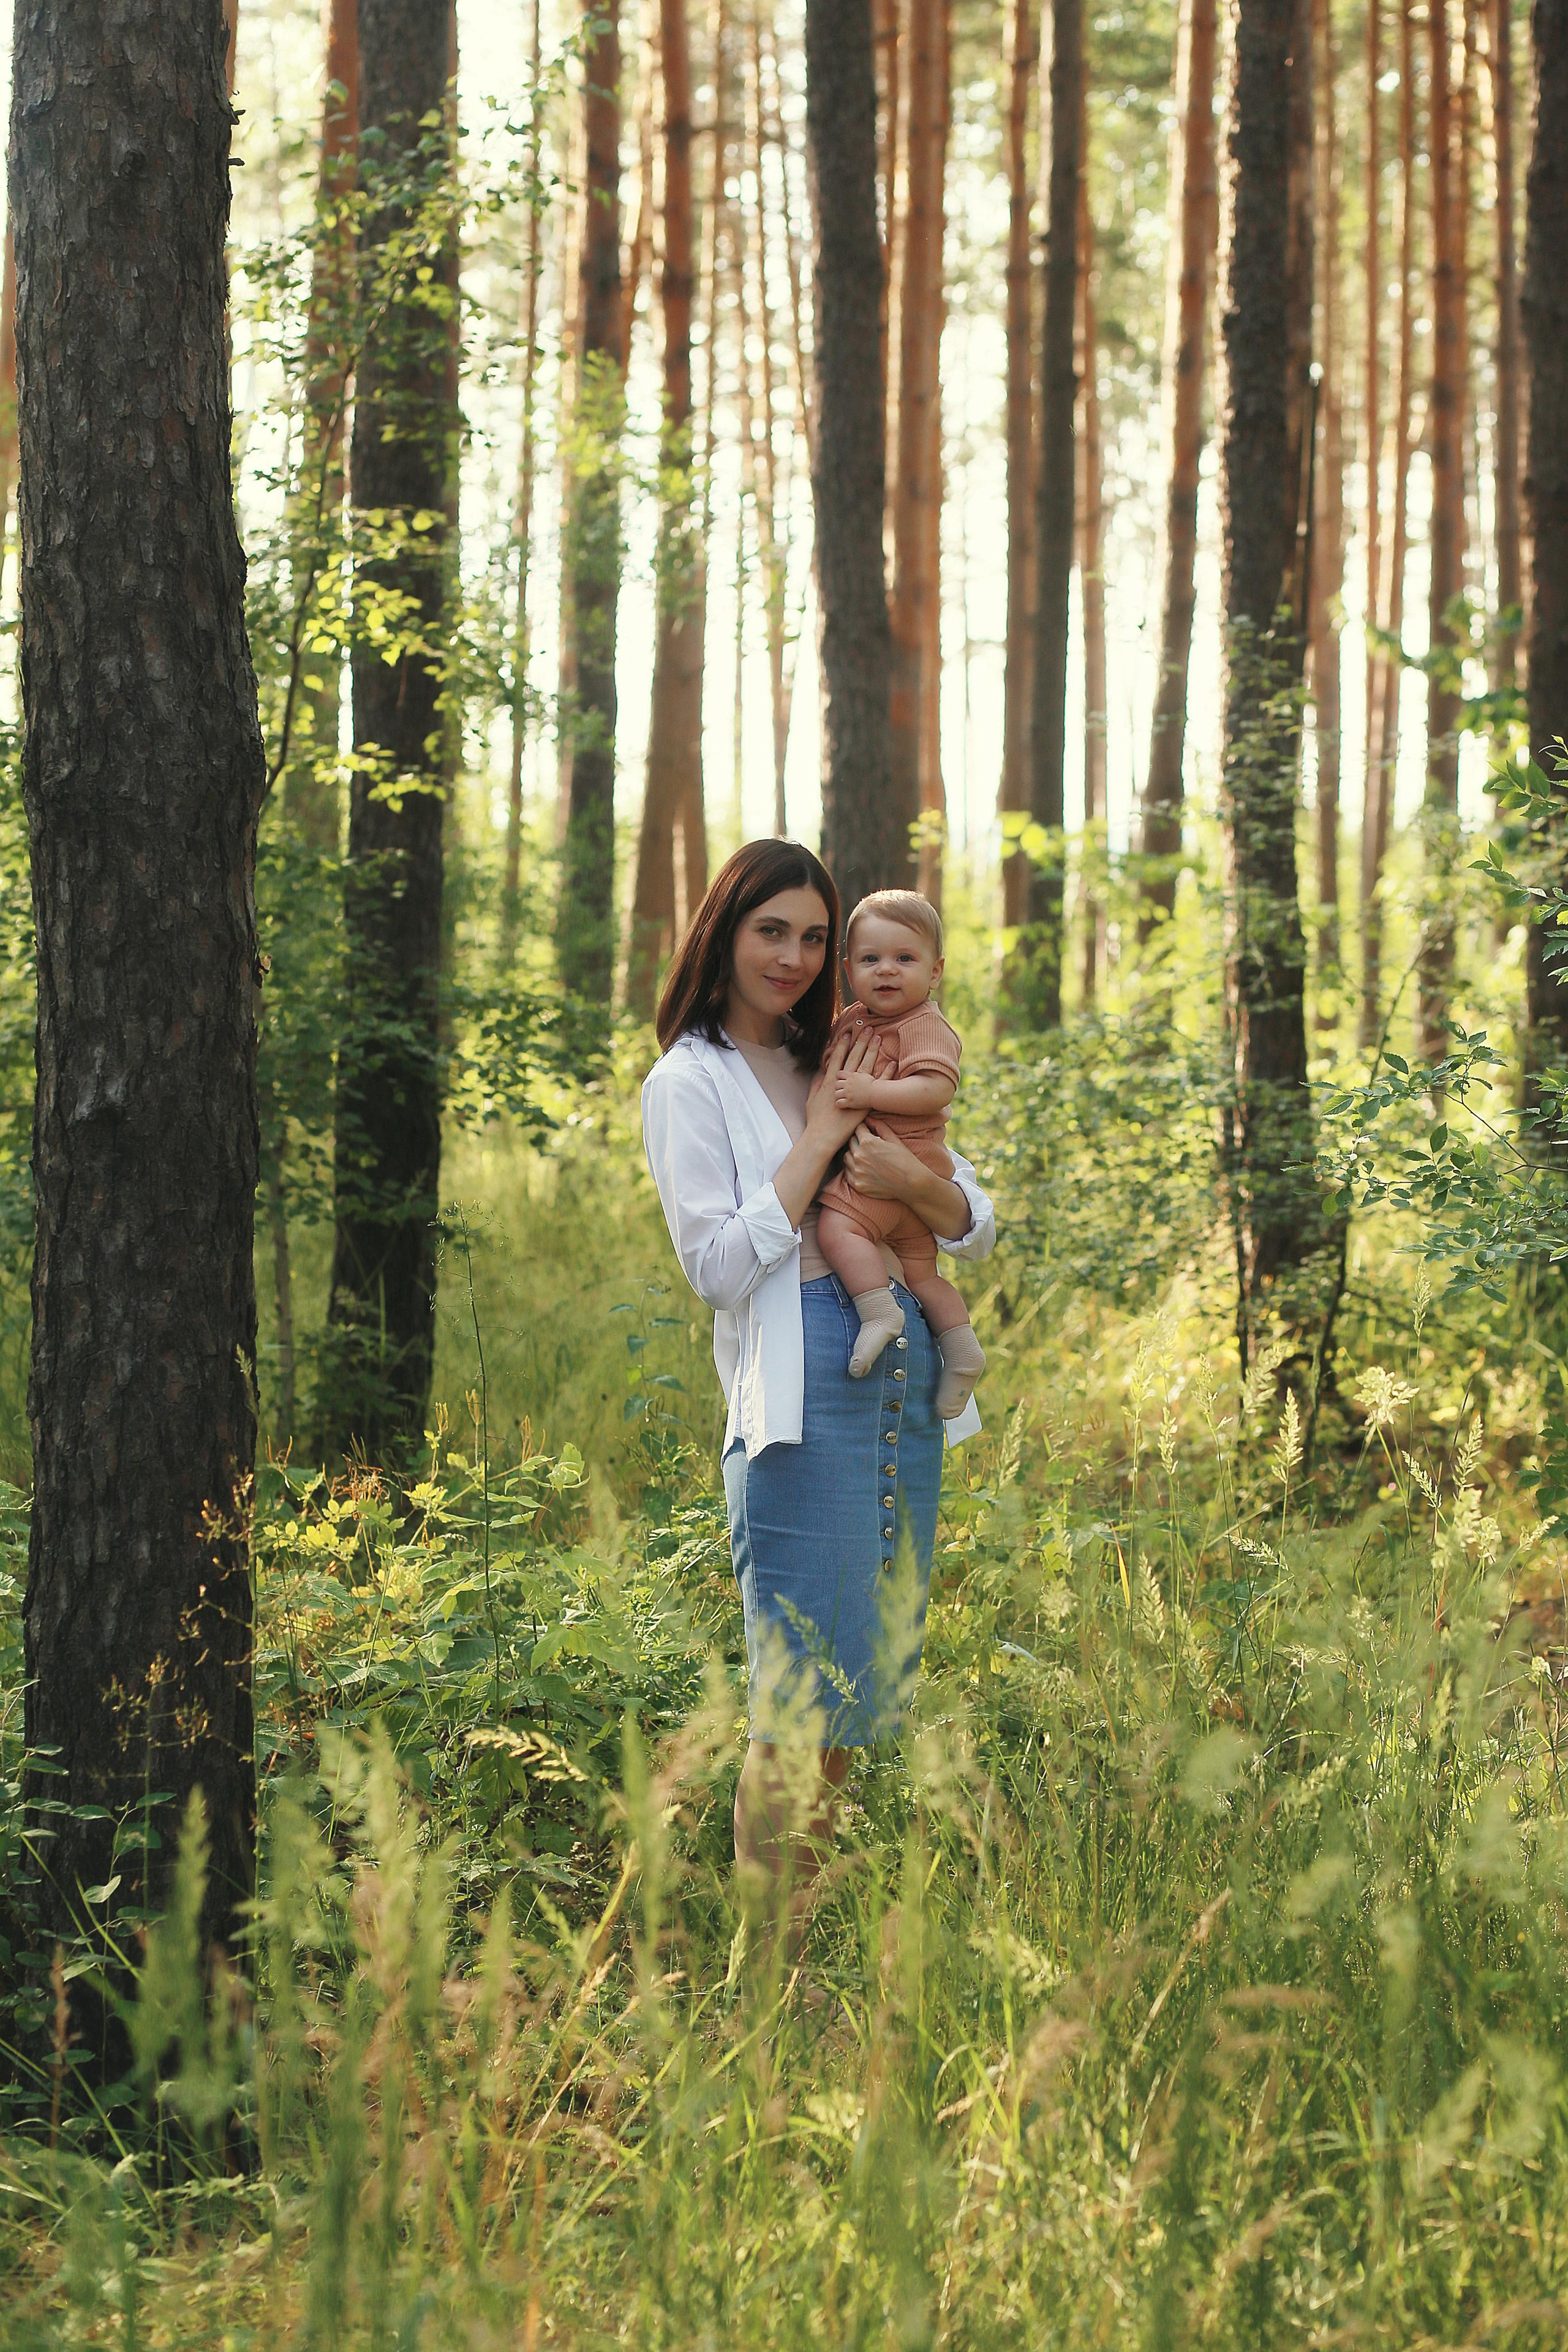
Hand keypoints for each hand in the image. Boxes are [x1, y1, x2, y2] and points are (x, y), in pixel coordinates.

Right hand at [805, 1027, 879, 1150]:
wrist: (823, 1136)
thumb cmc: (816, 1119)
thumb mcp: (812, 1098)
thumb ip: (817, 1083)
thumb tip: (821, 1071)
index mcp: (829, 1080)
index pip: (837, 1057)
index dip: (842, 1044)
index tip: (847, 1033)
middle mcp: (843, 1083)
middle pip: (854, 1057)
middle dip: (860, 1041)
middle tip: (867, 1028)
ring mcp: (855, 1091)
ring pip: (866, 1066)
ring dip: (872, 1051)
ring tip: (879, 1038)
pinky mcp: (865, 1102)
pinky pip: (878, 1085)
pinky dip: (885, 1073)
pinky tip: (892, 1063)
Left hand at [832, 1069, 876, 1111]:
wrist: (877, 1093)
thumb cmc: (874, 1085)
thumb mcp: (865, 1076)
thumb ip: (858, 1075)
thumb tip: (859, 1073)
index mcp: (852, 1076)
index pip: (839, 1074)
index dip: (839, 1078)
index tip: (843, 1081)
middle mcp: (848, 1084)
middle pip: (836, 1084)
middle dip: (838, 1088)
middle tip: (843, 1092)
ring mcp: (848, 1093)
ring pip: (836, 1094)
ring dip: (838, 1096)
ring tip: (843, 1098)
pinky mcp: (850, 1102)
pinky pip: (838, 1103)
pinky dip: (839, 1104)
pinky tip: (844, 1104)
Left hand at [842, 1124, 971, 1238]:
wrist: (912, 1183)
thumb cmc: (905, 1159)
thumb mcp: (894, 1139)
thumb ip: (879, 1126)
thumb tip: (868, 1118)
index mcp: (868, 1142)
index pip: (857, 1129)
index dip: (863, 1129)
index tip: (867, 1132)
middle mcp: (859, 1156)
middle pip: (850, 1142)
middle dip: (857, 1141)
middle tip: (867, 1145)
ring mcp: (857, 1171)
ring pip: (846, 1157)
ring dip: (853, 1154)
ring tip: (864, 1157)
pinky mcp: (857, 1184)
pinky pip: (847, 1173)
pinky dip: (852, 1169)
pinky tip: (862, 1169)